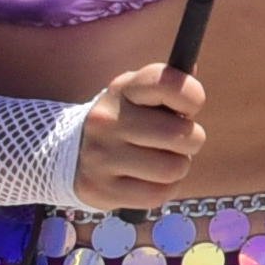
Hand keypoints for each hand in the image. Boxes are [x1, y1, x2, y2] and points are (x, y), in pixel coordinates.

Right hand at [73, 63, 206, 209]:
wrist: (72, 154)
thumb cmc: (127, 120)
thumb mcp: (141, 94)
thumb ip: (169, 84)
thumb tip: (190, 70)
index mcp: (123, 89)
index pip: (167, 82)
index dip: (192, 97)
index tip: (186, 109)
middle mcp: (106, 120)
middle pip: (181, 135)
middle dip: (190, 141)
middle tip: (174, 142)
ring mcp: (99, 156)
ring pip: (174, 168)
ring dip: (177, 167)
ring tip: (160, 160)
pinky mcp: (99, 190)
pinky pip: (158, 194)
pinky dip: (163, 189)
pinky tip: (147, 179)